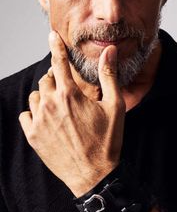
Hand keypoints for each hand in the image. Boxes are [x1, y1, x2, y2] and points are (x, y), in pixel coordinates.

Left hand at [19, 31, 125, 196]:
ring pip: (35, 97)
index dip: (56, 46)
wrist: (94, 175)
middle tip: (67, 88)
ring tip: (59, 105)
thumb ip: (109, 75)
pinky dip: (34, 112)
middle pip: (46, 79)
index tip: (52, 36)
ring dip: (45, 96)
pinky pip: (26, 115)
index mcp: (70, 94)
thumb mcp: (114, 106)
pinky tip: (47, 119)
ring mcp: (39, 121)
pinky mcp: (33, 136)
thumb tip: (110, 51)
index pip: (59, 62)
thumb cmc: (107, 140)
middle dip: (56, 78)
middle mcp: (51, 105)